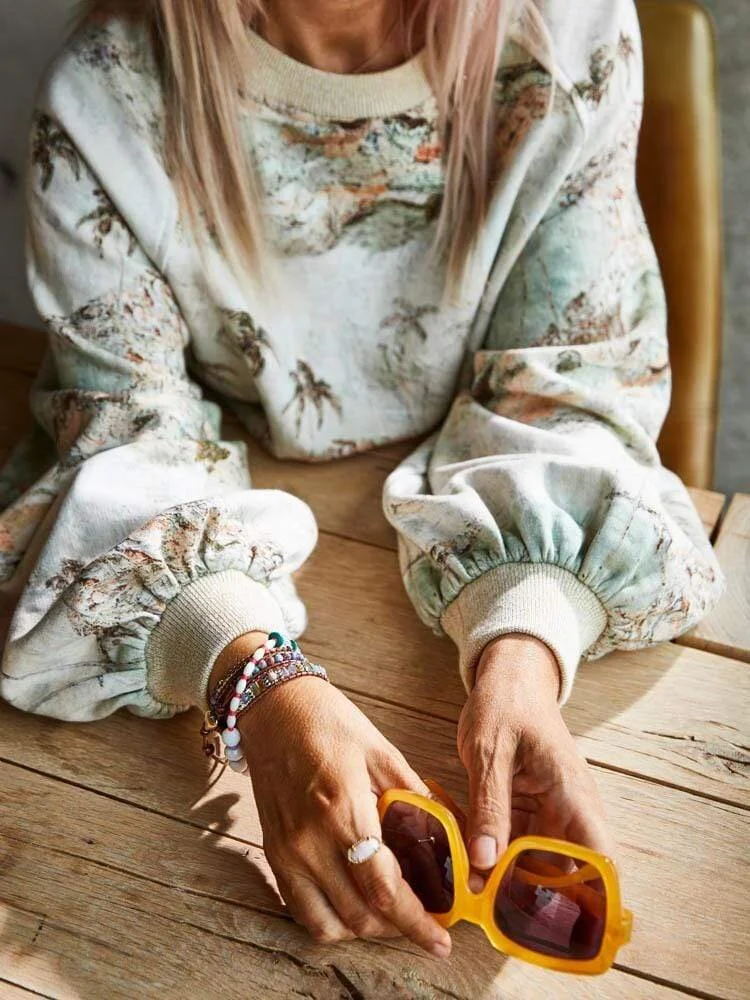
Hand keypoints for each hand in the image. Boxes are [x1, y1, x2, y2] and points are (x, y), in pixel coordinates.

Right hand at [211, 636, 451, 956]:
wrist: (272, 708)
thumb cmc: (328, 722)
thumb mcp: (381, 751)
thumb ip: (415, 799)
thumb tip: (453, 837)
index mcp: (342, 809)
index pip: (383, 890)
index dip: (417, 923)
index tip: (441, 940)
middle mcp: (310, 840)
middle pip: (361, 915)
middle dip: (400, 927)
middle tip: (427, 919)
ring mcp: (287, 852)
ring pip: (330, 924)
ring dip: (367, 929)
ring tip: (393, 913)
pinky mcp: (274, 855)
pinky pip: (302, 910)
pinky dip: (332, 921)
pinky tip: (355, 904)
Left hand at [457, 634, 612, 888]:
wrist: (508, 677)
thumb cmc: (506, 704)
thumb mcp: (490, 752)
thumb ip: (489, 806)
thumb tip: (485, 862)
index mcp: (573, 795)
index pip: (599, 859)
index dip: (587, 897)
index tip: (552, 920)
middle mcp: (568, 810)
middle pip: (564, 871)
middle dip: (529, 894)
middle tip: (488, 908)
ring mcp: (549, 812)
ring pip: (535, 862)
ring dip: (506, 875)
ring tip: (469, 885)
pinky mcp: (528, 811)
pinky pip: (515, 844)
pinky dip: (493, 853)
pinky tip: (465, 858)